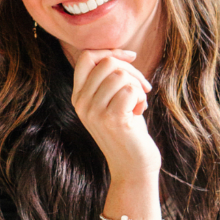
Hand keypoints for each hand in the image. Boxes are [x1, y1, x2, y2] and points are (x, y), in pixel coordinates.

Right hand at [71, 49, 161, 182]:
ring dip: (138, 86)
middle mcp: (81, 103)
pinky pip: (131, 90)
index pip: (87, 57)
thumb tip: (122, 54)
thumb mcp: (111, 102)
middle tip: (142, 88)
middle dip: (131, 70)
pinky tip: (140, 112)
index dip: (111, 51)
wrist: (133, 167)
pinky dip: (142, 97)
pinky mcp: (112, 119)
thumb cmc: (128, 131)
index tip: (131, 56)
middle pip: (107, 62)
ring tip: (138, 103)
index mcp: (78, 96)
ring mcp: (94, 112)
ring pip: (121, 75)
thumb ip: (108, 81)